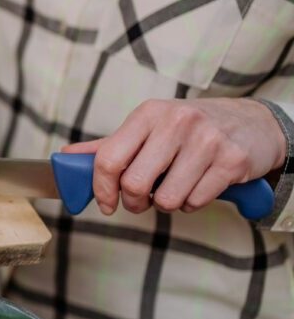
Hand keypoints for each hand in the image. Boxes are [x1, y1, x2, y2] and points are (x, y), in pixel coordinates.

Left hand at [64, 98, 285, 214]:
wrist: (253, 124)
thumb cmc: (190, 130)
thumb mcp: (148, 128)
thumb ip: (107, 146)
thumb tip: (66, 158)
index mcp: (148, 114)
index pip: (108, 159)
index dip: (101, 190)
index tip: (106, 204)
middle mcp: (176, 122)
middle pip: (134, 184)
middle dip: (133, 202)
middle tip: (142, 200)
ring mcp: (206, 141)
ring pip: (165, 199)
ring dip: (166, 204)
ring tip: (175, 187)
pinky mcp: (231, 161)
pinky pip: (195, 202)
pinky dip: (192, 204)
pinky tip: (199, 186)